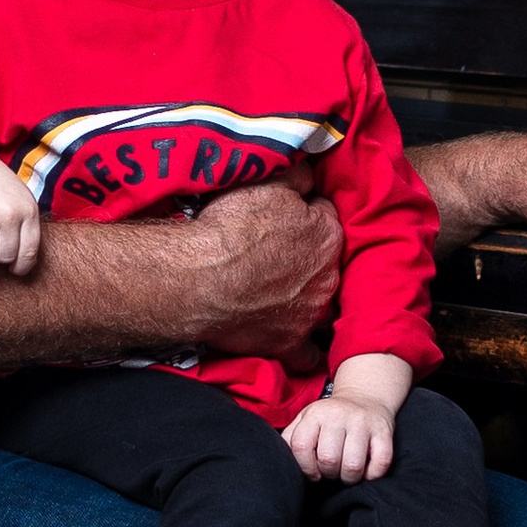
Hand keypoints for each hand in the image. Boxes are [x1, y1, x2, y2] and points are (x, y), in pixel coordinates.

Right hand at [189, 180, 344, 357]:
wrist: (198, 278)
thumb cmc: (230, 229)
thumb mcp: (266, 183)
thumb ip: (296, 176)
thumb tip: (310, 173)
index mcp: (327, 235)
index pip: (325, 216)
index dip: (304, 213)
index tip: (285, 216)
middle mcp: (328, 277)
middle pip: (325, 261)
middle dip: (308, 255)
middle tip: (276, 251)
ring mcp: (310, 314)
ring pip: (319, 303)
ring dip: (306, 296)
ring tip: (279, 290)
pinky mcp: (287, 343)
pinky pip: (308, 353)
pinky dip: (304, 348)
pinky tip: (293, 338)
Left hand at [285, 392, 394, 481]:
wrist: (366, 396)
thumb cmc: (331, 418)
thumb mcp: (306, 419)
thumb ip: (290, 437)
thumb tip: (281, 460)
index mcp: (315, 414)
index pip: (300, 447)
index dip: (305, 467)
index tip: (313, 472)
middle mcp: (338, 415)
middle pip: (328, 460)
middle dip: (329, 473)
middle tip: (333, 470)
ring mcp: (363, 423)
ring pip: (353, 466)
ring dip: (349, 478)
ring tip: (347, 472)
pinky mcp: (384, 432)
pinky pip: (379, 465)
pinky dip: (372, 475)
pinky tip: (366, 470)